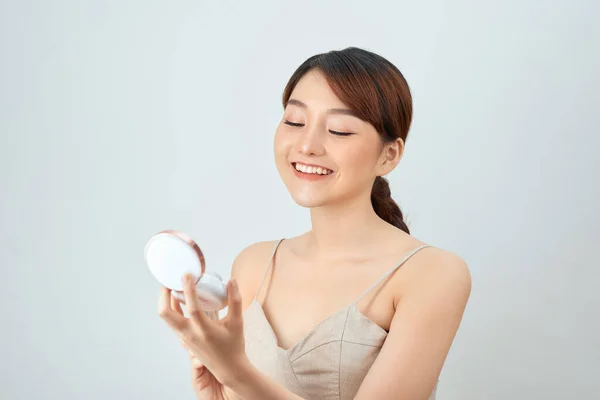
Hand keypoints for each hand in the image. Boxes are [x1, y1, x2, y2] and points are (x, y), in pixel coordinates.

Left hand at [158, 274, 247, 391]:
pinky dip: (173, 309)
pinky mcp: (184, 340)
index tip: (187, 274)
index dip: (188, 289)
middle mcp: (190, 334)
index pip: (192, 307)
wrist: (228, 369)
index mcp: (204, 330)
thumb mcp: (237, 322)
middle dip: (164, 295)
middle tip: (169, 281)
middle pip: (165, 314)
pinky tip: (179, 301)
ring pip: (167, 318)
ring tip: (173, 287)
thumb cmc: (234, 346)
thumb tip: (232, 281)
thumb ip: (235, 300)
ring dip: (166, 301)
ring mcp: (184, 338)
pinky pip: (173, 322)